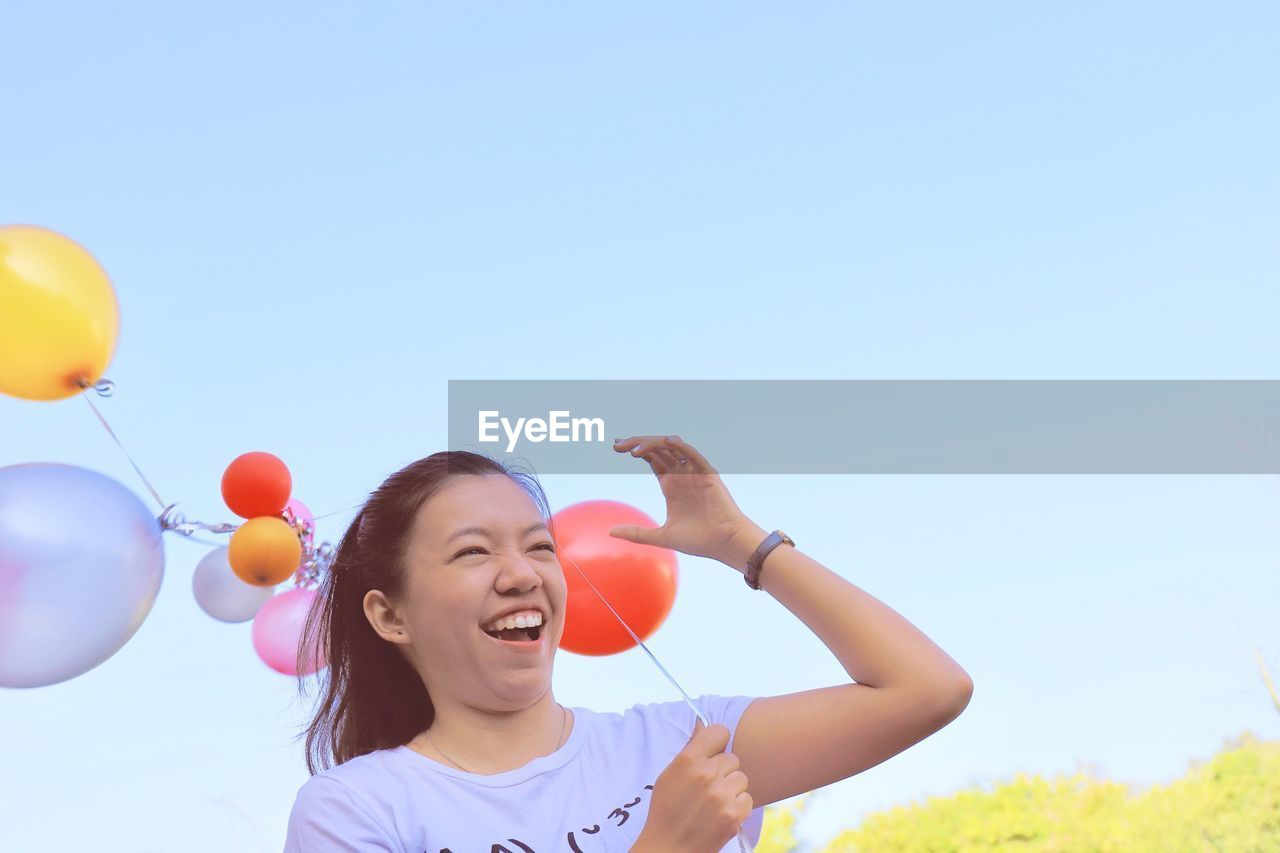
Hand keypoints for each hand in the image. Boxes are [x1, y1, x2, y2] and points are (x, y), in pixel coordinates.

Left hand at [610, 435, 765, 571]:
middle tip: (617, 445)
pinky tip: (668, 441)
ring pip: (672, 449)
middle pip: (657, 450)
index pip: (651, 459)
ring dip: (654, 444)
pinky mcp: (708, 474)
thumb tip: (610, 532)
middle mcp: (681, 475)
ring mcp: (694, 473)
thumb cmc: (699, 540)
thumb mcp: (661, 536)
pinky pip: (694, 455)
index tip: (615, 448)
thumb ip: (637, 533)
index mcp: (671, 485)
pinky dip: (682, 447)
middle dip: (637, 444)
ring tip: (634, 448)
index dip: (634, 450)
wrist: (725, 544)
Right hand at [634, 720, 752, 852]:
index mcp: (688, 759)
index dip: (717, 743)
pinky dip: (737, 807)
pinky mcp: (734, 814)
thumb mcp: (669, 775)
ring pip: (741, 778)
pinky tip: (721, 814)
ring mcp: (722, 795)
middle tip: (707, 788)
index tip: (713, 753)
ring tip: (714, 802)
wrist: (668, 847)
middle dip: (723, 771)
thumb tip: (702, 724)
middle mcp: (707, 773)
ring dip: (731, 789)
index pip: (720, 731)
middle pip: (732, 758)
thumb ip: (690, 749)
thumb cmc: (666, 810)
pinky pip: (748, 799)